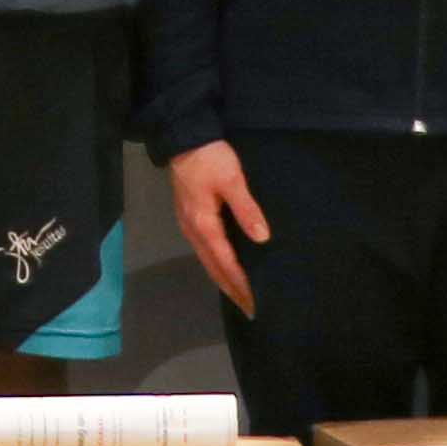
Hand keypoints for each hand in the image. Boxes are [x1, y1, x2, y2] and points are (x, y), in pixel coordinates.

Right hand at [167, 139, 270, 312]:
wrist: (183, 136)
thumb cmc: (209, 158)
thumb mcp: (232, 180)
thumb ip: (246, 209)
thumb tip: (263, 239)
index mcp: (203, 225)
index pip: (226, 263)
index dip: (241, 284)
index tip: (255, 303)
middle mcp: (193, 231)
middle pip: (214, 268)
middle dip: (232, 290)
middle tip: (250, 309)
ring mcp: (189, 225)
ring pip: (208, 261)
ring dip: (224, 279)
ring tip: (240, 295)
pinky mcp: (190, 217)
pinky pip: (205, 251)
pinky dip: (218, 265)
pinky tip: (227, 267)